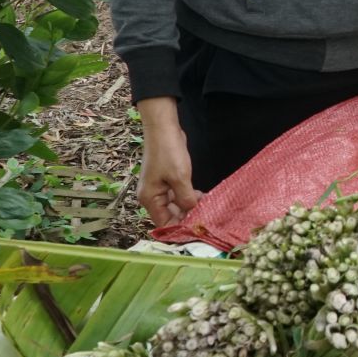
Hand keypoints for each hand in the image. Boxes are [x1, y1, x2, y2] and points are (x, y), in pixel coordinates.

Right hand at [134, 97, 201, 227]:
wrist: (163, 128)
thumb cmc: (168, 152)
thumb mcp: (180, 178)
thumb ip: (186, 198)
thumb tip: (192, 212)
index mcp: (149, 199)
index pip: (164, 223)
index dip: (180, 228)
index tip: (198, 228)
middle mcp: (152, 196)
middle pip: (170, 215)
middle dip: (187, 217)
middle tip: (207, 217)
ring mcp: (159, 188)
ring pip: (176, 205)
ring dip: (190, 206)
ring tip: (207, 207)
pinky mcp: (167, 180)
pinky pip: (178, 195)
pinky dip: (189, 197)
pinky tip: (202, 197)